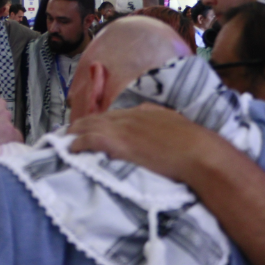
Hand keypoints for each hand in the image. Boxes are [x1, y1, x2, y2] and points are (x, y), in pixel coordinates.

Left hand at [69, 103, 223, 182]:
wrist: (199, 153)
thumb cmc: (196, 145)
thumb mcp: (178, 128)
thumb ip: (163, 126)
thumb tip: (156, 130)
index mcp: (145, 111)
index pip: (116, 114)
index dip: (103, 121)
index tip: (95, 127)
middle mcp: (130, 115)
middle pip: (100, 117)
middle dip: (85, 124)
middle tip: (72, 131)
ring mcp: (123, 128)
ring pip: (90, 125)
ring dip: (76, 132)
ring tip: (65, 139)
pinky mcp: (117, 142)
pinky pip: (90, 139)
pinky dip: (78, 143)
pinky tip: (70, 149)